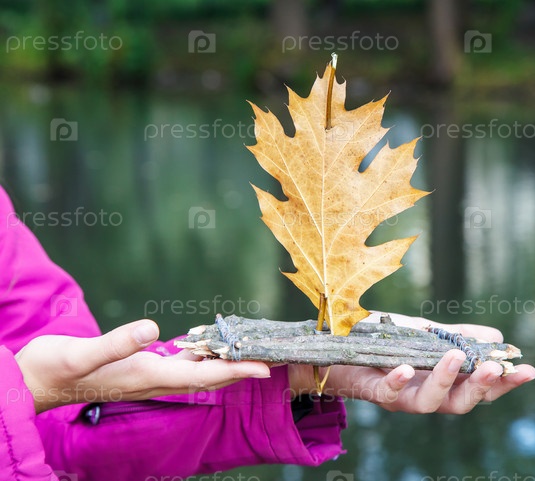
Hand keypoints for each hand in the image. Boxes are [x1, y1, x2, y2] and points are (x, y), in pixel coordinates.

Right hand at [14, 319, 271, 412]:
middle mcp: (152, 380)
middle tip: (271, 360)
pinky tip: (208, 346)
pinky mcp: (139, 370)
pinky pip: (181, 366)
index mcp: (145, 376)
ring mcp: (146, 377)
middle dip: (241, 370)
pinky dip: (201, 357)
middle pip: (207, 379)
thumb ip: (115, 343)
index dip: (234, 372)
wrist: (34, 383)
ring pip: (197, 373)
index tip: (263, 368)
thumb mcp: (80, 354)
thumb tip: (150, 330)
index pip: (201, 377)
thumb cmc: (54, 369)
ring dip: (225, 365)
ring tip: (250, 352)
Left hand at [288, 313, 534, 413]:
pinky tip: (406, 367)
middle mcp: (425, 394)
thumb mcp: (425, 334)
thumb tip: (496, 335)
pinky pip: (387, 393)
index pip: (479, 388)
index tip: (529, 370)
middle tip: (496, 369)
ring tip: (457, 356)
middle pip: (460, 404)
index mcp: (443, 381)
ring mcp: (400, 396)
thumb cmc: (385, 342)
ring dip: (446, 381)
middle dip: (481, 388)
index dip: (505, 383)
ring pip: (429, 403)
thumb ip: (457, 336)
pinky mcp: (373, 391)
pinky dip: (397, 381)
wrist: (337, 346)